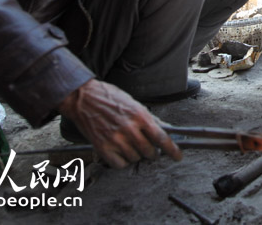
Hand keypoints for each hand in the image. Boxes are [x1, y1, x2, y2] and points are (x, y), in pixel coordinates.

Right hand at [57, 79, 181, 168]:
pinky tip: (121, 152)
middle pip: (150, 152)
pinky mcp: (102, 147)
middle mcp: (129, 129)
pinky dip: (123, 161)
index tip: (178, 156)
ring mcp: (115, 139)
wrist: (83, 98)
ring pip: (135, 158)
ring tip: (130, 145)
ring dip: (137, 155)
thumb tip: (166, 130)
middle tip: (150, 150)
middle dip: (153, 153)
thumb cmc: (109, 98)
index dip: (172, 150)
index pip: (161, 138)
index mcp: (139, 116)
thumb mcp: (134, 104)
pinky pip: (119, 164)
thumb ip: (150, 119)